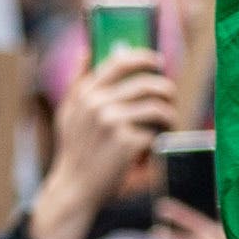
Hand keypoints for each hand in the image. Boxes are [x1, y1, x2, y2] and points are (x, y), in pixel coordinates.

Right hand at [27, 47, 177, 238]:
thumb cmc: (75, 149)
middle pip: (146, 83)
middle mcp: (98, 104)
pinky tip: (158, 141)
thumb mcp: (68, 112)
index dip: (144, 58)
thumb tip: (86, 50)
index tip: (158, 62)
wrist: (76, 187)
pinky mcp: (127, 142)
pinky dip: (162, 135)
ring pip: (157, 106)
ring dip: (169, 113)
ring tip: (169, 121)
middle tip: (170, 98)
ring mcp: (112, 123)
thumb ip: (78, 81)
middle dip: (165, 89)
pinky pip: (156, 130)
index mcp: (85, 93)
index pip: (120, 62)